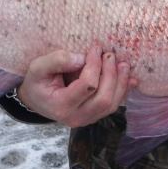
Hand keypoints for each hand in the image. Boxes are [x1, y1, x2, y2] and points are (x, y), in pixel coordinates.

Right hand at [16, 46, 137, 126]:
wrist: (37, 100)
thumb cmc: (37, 82)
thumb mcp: (38, 67)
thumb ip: (57, 60)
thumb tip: (82, 58)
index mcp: (61, 106)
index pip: (87, 86)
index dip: (95, 65)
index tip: (95, 48)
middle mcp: (76, 117)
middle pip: (103, 98)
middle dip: (111, 74)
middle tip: (111, 55)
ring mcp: (87, 119)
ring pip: (111, 105)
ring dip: (121, 83)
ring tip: (123, 64)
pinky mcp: (94, 116)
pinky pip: (113, 107)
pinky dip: (123, 91)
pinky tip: (131, 79)